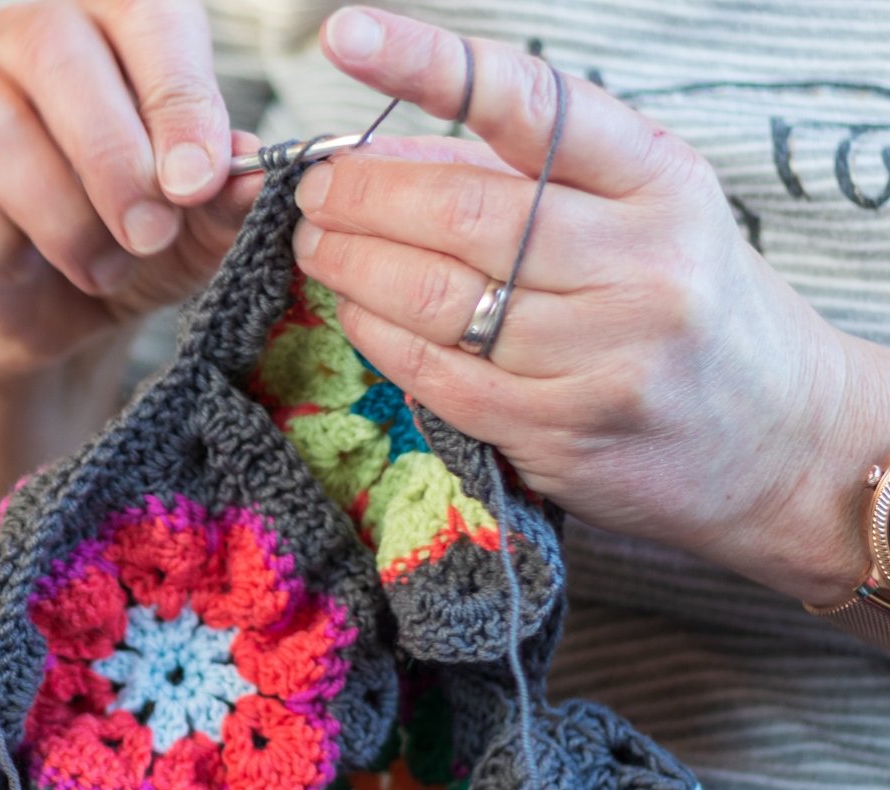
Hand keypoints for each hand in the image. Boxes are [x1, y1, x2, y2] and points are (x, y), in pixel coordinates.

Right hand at [0, 0, 264, 376]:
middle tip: (149, 236)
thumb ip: (225, 201)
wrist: (52, 316)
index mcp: (114, 23)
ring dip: (61, 220)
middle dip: (114, 162)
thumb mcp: (195, 232)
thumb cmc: (128, 244)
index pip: (145, 14)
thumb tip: (253, 176)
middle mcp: (26, 33)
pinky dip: (1, 252)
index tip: (200, 180)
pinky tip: (25, 266)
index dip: (177, 96)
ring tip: (99, 268)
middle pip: (58, 56)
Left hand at [292, 7, 889, 603]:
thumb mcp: (639, 210)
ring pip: (434, 296)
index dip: (428, 65)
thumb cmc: (686, 300)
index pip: (529, 103)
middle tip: (313, 190)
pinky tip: (352, 309)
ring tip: (317, 243)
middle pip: (458, 212)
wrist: (786, 440)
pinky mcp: (563, 430)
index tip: (349, 36)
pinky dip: (374, 334)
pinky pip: (435, 373)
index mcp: (659, 180)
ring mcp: (605, 353)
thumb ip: (520, 176)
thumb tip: (378, 154)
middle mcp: (641, 263)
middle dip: (358, 195)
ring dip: (350, 264)